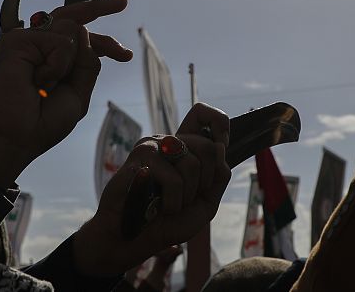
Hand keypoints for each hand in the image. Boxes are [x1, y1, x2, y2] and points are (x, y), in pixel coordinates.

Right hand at [0, 0, 132, 186]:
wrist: (17, 136)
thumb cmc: (43, 122)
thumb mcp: (78, 94)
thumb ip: (87, 62)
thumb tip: (82, 28)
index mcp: (56, 62)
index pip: (84, 43)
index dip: (106, 44)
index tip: (125, 55)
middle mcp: (42, 47)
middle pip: (74, 18)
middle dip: (100, 7)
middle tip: (123, 2)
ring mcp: (30, 41)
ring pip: (72, 28)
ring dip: (68, 63)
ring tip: (46, 85)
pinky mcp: (19, 40)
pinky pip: (61, 41)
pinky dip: (57, 66)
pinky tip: (38, 80)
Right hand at [72, 103, 230, 276]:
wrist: (134, 240)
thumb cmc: (167, 222)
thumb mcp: (205, 203)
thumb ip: (218, 178)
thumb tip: (219, 148)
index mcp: (184, 147)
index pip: (202, 113)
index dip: (219, 125)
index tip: (220, 151)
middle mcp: (168, 142)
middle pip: (207, 146)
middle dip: (205, 182)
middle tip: (188, 197)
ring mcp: (153, 147)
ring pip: (192, 164)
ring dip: (187, 196)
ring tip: (169, 204)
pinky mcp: (140, 158)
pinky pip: (173, 179)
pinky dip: (173, 202)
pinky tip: (157, 207)